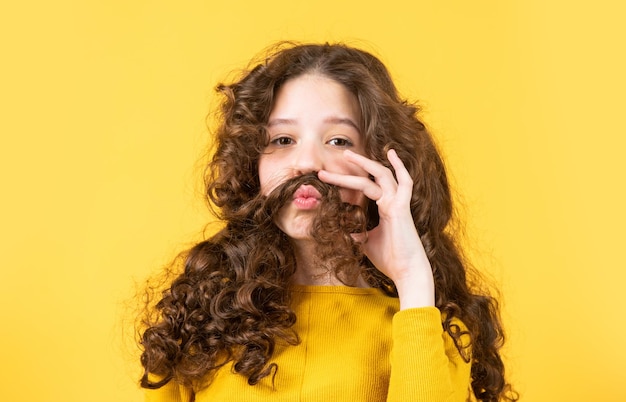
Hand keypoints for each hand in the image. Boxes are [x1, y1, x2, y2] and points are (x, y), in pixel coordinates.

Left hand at [318, 149, 434, 308]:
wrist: (406, 272)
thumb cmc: (390, 259)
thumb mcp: (367, 244)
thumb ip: (358, 234)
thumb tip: (346, 233)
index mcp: (386, 208)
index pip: (366, 186)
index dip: (348, 181)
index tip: (329, 178)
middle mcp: (392, 201)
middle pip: (370, 177)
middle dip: (352, 168)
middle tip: (332, 161)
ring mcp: (398, 203)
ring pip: (380, 176)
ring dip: (364, 164)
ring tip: (346, 154)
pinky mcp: (401, 208)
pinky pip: (403, 183)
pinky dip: (399, 167)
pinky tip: (391, 153)